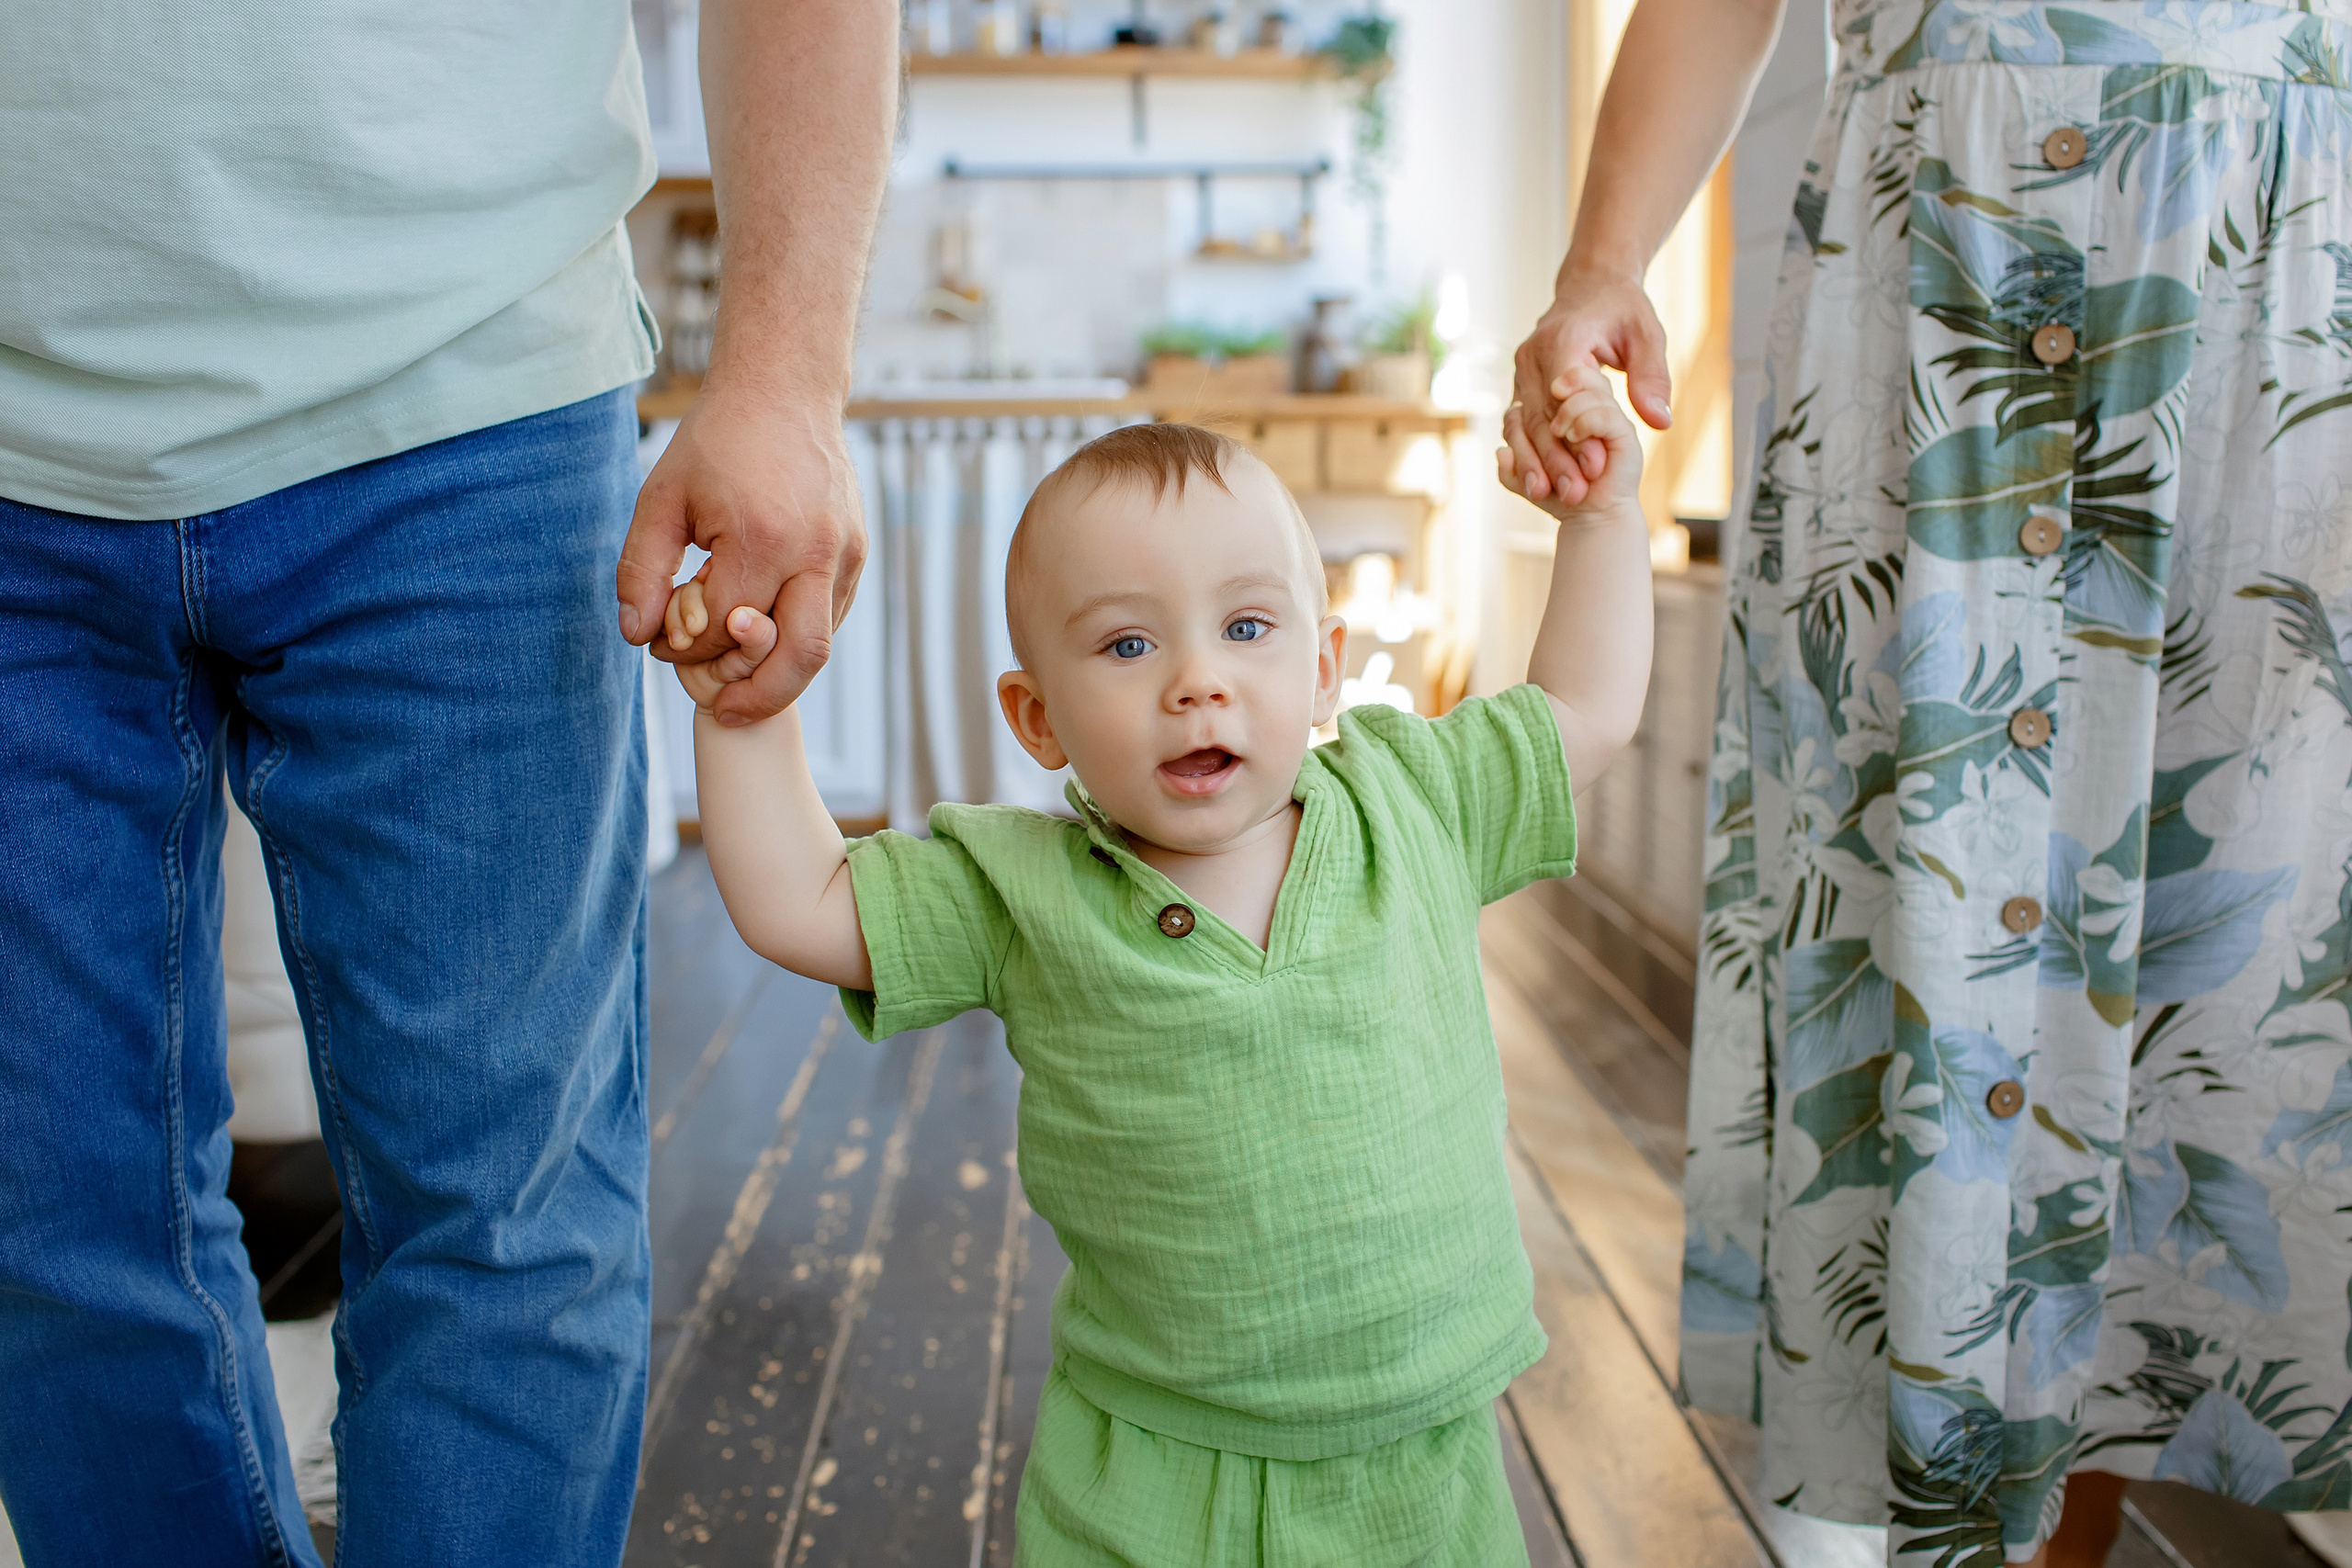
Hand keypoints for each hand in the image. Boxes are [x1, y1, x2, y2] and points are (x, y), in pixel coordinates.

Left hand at [618, 391, 867, 727]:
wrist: (784, 389)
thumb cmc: (717, 441)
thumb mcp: (661, 498)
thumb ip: (642, 570)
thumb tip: (637, 635)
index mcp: (761, 537)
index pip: (723, 629)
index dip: (685, 648)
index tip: (661, 639)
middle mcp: (815, 551)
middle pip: (797, 659)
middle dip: (756, 697)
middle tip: (720, 710)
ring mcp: (845, 553)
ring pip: (821, 645)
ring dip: (779, 674)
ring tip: (739, 683)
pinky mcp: (857, 552)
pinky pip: (831, 617)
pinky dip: (797, 639)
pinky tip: (762, 636)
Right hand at [1498, 259, 1671, 507]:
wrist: (1590, 284)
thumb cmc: (1622, 310)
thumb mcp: (1648, 336)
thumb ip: (1652, 379)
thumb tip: (1660, 422)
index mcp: (1564, 339)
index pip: (1563, 394)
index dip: (1577, 434)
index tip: (1595, 468)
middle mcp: (1533, 355)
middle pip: (1540, 415)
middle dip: (1556, 458)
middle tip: (1575, 494)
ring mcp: (1522, 370)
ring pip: (1524, 423)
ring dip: (1536, 460)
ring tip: (1550, 495)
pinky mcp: (1520, 383)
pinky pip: (1520, 421)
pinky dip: (1528, 450)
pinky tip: (1538, 479)